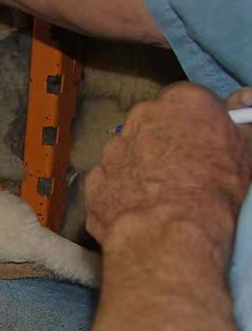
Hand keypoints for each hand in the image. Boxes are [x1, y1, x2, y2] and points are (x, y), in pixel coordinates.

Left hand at [85, 83, 251, 248]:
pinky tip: (139, 208)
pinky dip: (120, 192)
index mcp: (182, 101)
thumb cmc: (214, 187)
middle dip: (163, 142)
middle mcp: (141, 117)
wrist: (169, 229)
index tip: (202, 141)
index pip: (187, 101)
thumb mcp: (246, 148)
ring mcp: (112, 148)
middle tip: (182, 169)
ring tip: (160, 194)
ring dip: (139, 166)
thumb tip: (244, 102)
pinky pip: (109, 181)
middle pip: (152, 124)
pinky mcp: (94, 179)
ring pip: (127, 151)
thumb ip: (241, 120)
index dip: (194, 123)